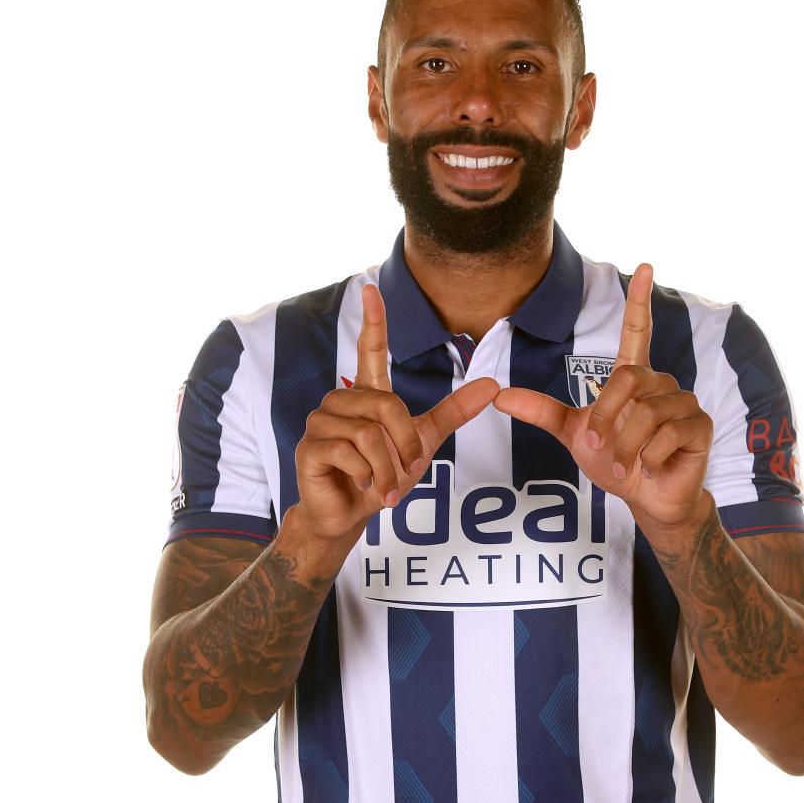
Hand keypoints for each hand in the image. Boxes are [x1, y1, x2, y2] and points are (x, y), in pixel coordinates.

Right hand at [292, 283, 499, 543]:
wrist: (350, 515)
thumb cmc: (381, 476)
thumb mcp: (424, 442)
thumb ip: (454, 412)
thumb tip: (493, 385)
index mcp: (367, 394)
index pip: (369, 349)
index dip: (374, 319)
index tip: (371, 287)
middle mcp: (341, 401)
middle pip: (388, 406)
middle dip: (406, 445)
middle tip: (406, 472)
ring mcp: (321, 422)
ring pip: (371, 433)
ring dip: (388, 467)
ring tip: (384, 484)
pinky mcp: (310, 446)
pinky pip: (352, 453)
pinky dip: (369, 476)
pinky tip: (365, 486)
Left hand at [493, 264, 713, 534]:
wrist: (647, 499)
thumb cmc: (614, 462)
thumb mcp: (572, 435)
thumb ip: (540, 411)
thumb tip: (497, 397)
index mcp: (633, 378)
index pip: (638, 330)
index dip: (639, 301)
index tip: (646, 267)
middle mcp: (660, 383)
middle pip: (627, 380)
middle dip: (606, 418)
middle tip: (600, 446)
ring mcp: (683, 402)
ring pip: (645, 413)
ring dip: (626, 447)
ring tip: (627, 463)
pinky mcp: (699, 425)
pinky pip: (666, 434)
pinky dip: (648, 458)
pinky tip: (651, 467)